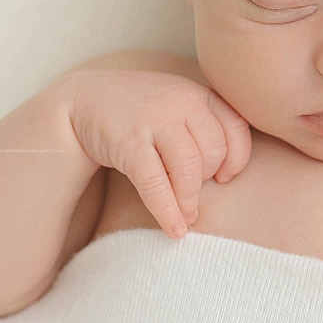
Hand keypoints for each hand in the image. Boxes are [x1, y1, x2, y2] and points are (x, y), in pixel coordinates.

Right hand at [62, 69, 251, 236]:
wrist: (85, 99)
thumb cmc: (141, 110)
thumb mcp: (178, 104)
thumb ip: (205, 126)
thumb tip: (230, 175)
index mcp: (198, 93)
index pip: (236, 129)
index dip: (237, 159)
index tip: (226, 177)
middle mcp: (180, 102)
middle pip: (213, 152)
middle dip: (208, 180)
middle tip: (193, 192)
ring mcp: (153, 120)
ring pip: (188, 168)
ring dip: (189, 201)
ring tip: (186, 217)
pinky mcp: (128, 142)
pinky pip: (155, 183)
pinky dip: (167, 211)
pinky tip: (173, 229)